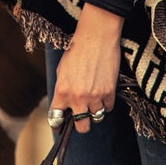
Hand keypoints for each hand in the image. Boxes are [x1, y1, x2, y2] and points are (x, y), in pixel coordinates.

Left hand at [51, 4, 123, 133]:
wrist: (96, 37)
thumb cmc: (77, 50)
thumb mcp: (62, 70)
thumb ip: (62, 89)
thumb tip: (64, 104)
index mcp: (62, 91)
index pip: (56, 119)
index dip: (58, 124)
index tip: (61, 125)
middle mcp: (77, 97)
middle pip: (81, 127)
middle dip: (81, 123)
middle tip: (82, 114)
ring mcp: (94, 96)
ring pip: (96, 118)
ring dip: (95, 111)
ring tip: (94, 98)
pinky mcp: (109, 92)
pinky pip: (108, 108)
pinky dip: (106, 102)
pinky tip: (103, 91)